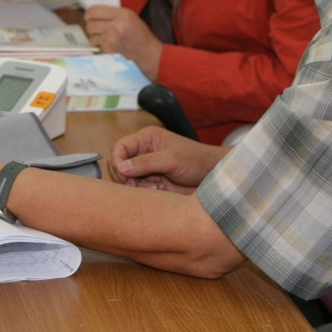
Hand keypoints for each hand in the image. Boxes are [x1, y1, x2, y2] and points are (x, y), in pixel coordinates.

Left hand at [84, 5, 162, 78]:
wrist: (149, 55)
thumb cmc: (140, 35)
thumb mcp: (131, 18)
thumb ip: (114, 14)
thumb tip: (94, 13)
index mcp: (122, 14)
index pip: (94, 10)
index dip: (89, 14)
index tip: (89, 17)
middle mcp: (115, 26)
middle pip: (90, 25)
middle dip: (92, 27)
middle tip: (98, 30)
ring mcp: (111, 40)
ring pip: (92, 37)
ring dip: (96, 39)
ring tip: (108, 39)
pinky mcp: (109, 51)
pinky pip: (98, 48)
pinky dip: (102, 48)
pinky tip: (112, 48)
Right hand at [110, 126, 225, 192]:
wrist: (214, 177)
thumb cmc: (196, 161)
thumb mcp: (171, 159)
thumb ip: (145, 163)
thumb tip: (120, 168)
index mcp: (146, 139)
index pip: (120, 147)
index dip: (117, 161)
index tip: (123, 176)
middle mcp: (144, 152)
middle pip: (120, 164)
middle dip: (125, 177)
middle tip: (136, 186)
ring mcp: (148, 168)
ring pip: (127, 179)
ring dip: (136, 186)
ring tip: (154, 188)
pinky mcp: (153, 182)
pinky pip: (138, 188)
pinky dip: (144, 192)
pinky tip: (159, 191)